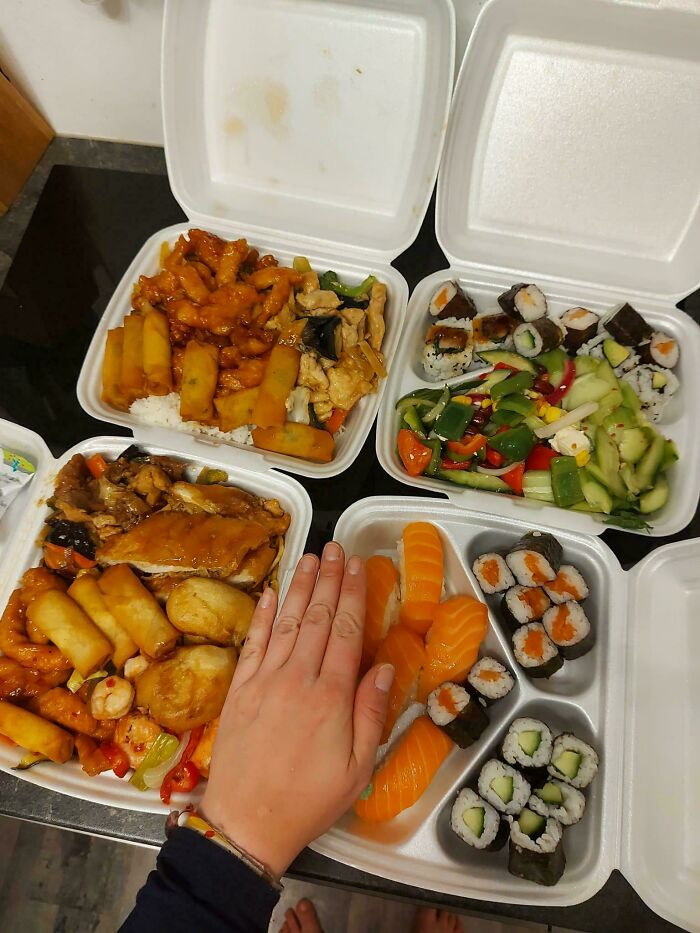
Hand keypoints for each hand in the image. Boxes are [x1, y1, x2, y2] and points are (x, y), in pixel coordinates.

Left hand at [200, 542, 394, 877]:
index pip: (347, 632)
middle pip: (318, 618)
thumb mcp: (357, 769)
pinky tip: (273, 592)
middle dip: (329, 579)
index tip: (358, 565)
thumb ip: (372, 714)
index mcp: (330, 696)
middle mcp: (297, 678)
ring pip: (287, 622)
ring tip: (310, 557)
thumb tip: (383, 667)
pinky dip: (264, 615)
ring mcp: (264, 680)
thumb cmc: (309, 801)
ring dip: (301, 587)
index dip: (353, 594)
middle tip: (336, 548)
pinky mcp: (240, 690)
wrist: (247, 823)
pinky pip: (254, 643)